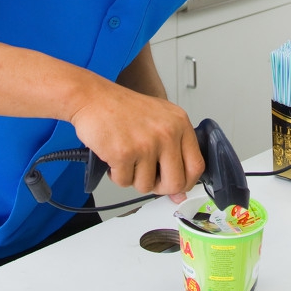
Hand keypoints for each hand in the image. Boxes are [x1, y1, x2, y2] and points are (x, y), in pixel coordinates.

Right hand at [68, 81, 203, 198]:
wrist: (93, 97)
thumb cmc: (122, 109)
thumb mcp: (157, 122)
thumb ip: (173, 154)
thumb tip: (179, 193)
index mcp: (179, 123)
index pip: (196, 166)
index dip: (186, 182)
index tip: (176, 184)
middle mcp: (166, 133)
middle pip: (176, 183)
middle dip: (160, 187)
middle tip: (147, 176)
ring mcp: (146, 144)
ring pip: (147, 186)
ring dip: (133, 178)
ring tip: (127, 158)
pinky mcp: (124, 153)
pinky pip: (124, 181)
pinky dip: (116, 174)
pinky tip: (114, 156)